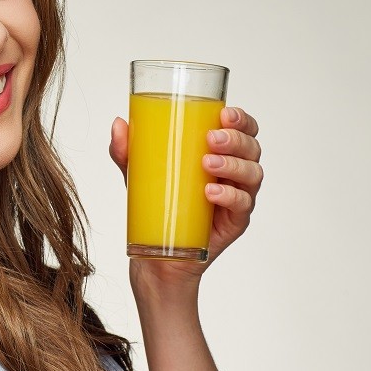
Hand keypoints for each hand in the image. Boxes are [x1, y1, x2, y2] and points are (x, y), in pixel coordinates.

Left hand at [109, 106, 263, 283]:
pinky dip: (230, 196)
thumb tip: (118, 124)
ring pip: (252, 174)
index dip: (241, 119)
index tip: (224, 114)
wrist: (156, 255)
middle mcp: (234, 173)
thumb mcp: (139, 174)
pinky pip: (243, 205)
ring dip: (233, 165)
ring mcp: (237, 197)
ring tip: (208, 163)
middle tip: (212, 138)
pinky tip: (211, 192)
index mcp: (219, 154)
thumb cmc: (157, 205)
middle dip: (236, 139)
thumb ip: (128, 151)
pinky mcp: (234, 222)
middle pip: (251, 148)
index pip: (242, 130)